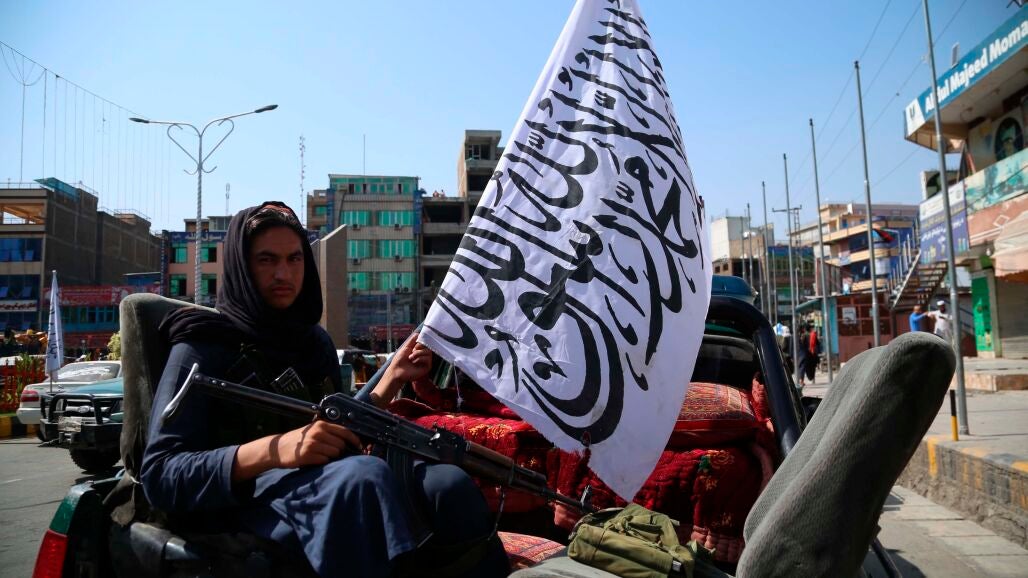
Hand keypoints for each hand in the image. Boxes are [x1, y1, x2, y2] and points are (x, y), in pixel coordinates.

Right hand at [233, 420, 362, 480]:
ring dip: (331, 457)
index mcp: (321, 425)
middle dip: (340, 451)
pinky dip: (322, 462)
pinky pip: (325, 460)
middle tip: (330, 452)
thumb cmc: (299, 440)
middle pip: (341, 444)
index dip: (355, 440)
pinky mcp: (308, 455)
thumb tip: (350, 440)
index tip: (360, 447)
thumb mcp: (313, 430)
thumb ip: (329, 432)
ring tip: (321, 455)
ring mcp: (313, 443)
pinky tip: (314, 459)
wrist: (279, 448)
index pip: (345, 431)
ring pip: (334, 453)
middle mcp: (318, 432)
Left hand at [368, 333, 432, 406]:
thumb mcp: (406, 347)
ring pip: (429, 352)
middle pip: (428, 346)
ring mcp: (425, 361)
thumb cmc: (399, 360)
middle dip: (419, 346)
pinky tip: (414, 362)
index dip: (422, 340)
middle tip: (412, 350)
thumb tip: (419, 333)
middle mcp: (423, 355)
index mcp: (418, 350)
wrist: (397, 371)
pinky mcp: (427, 367)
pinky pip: (428, 358)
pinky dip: (420, 358)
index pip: (425, 342)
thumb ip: (412, 339)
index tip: (416, 341)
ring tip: (411, 357)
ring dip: (418, 353)